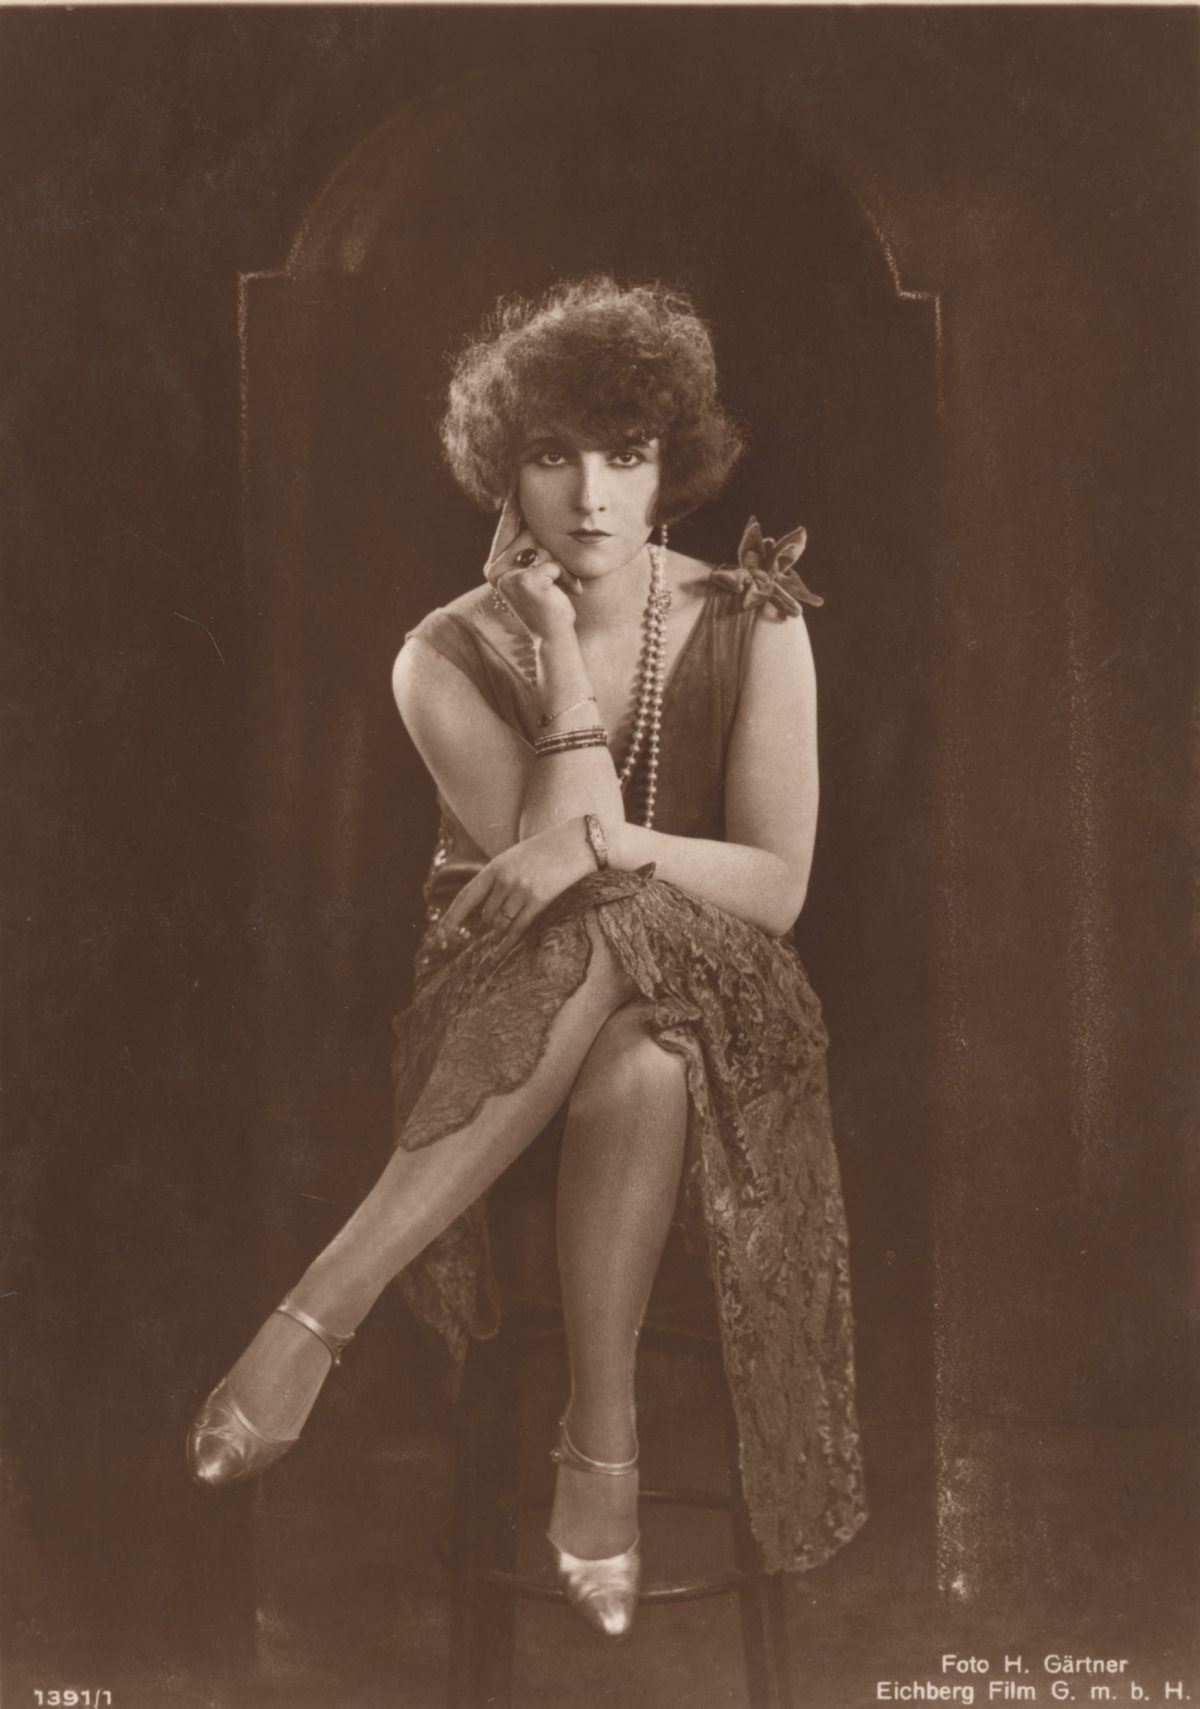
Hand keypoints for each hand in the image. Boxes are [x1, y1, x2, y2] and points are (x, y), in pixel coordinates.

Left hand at [440, 818, 595, 958]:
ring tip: (501, 935)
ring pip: (501, 924)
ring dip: (499, 933)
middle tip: (496, 923)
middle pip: (486, 916)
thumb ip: (498, 879)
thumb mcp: (513, 858)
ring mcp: (522, 891)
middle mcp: (505, 880)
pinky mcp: (539, 901)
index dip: (451, 919)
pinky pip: (517, 929)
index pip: (466, 898)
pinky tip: (498, 954)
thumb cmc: (545, 851)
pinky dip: (506, 945)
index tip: (440, 936)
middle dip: (489, 923)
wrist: (575, 844)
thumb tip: (485, 910)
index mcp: (495, 867)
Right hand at [484, 494, 580, 640]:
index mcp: (494, 565)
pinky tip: (566, 592)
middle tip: (564, 577)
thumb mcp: (538, 571)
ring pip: (543, 546)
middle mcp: (493, 569)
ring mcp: (506, 576)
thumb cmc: (550, 602)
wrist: (554, 637)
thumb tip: (532, 508)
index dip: (514, 501)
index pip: (507, 523)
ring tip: (565, 586)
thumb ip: (532, 547)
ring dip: (562, 565)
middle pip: (532, 533)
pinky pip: (552, 562)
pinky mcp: (524, 581)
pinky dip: (565, 576)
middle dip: (555, 552)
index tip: (518, 475)